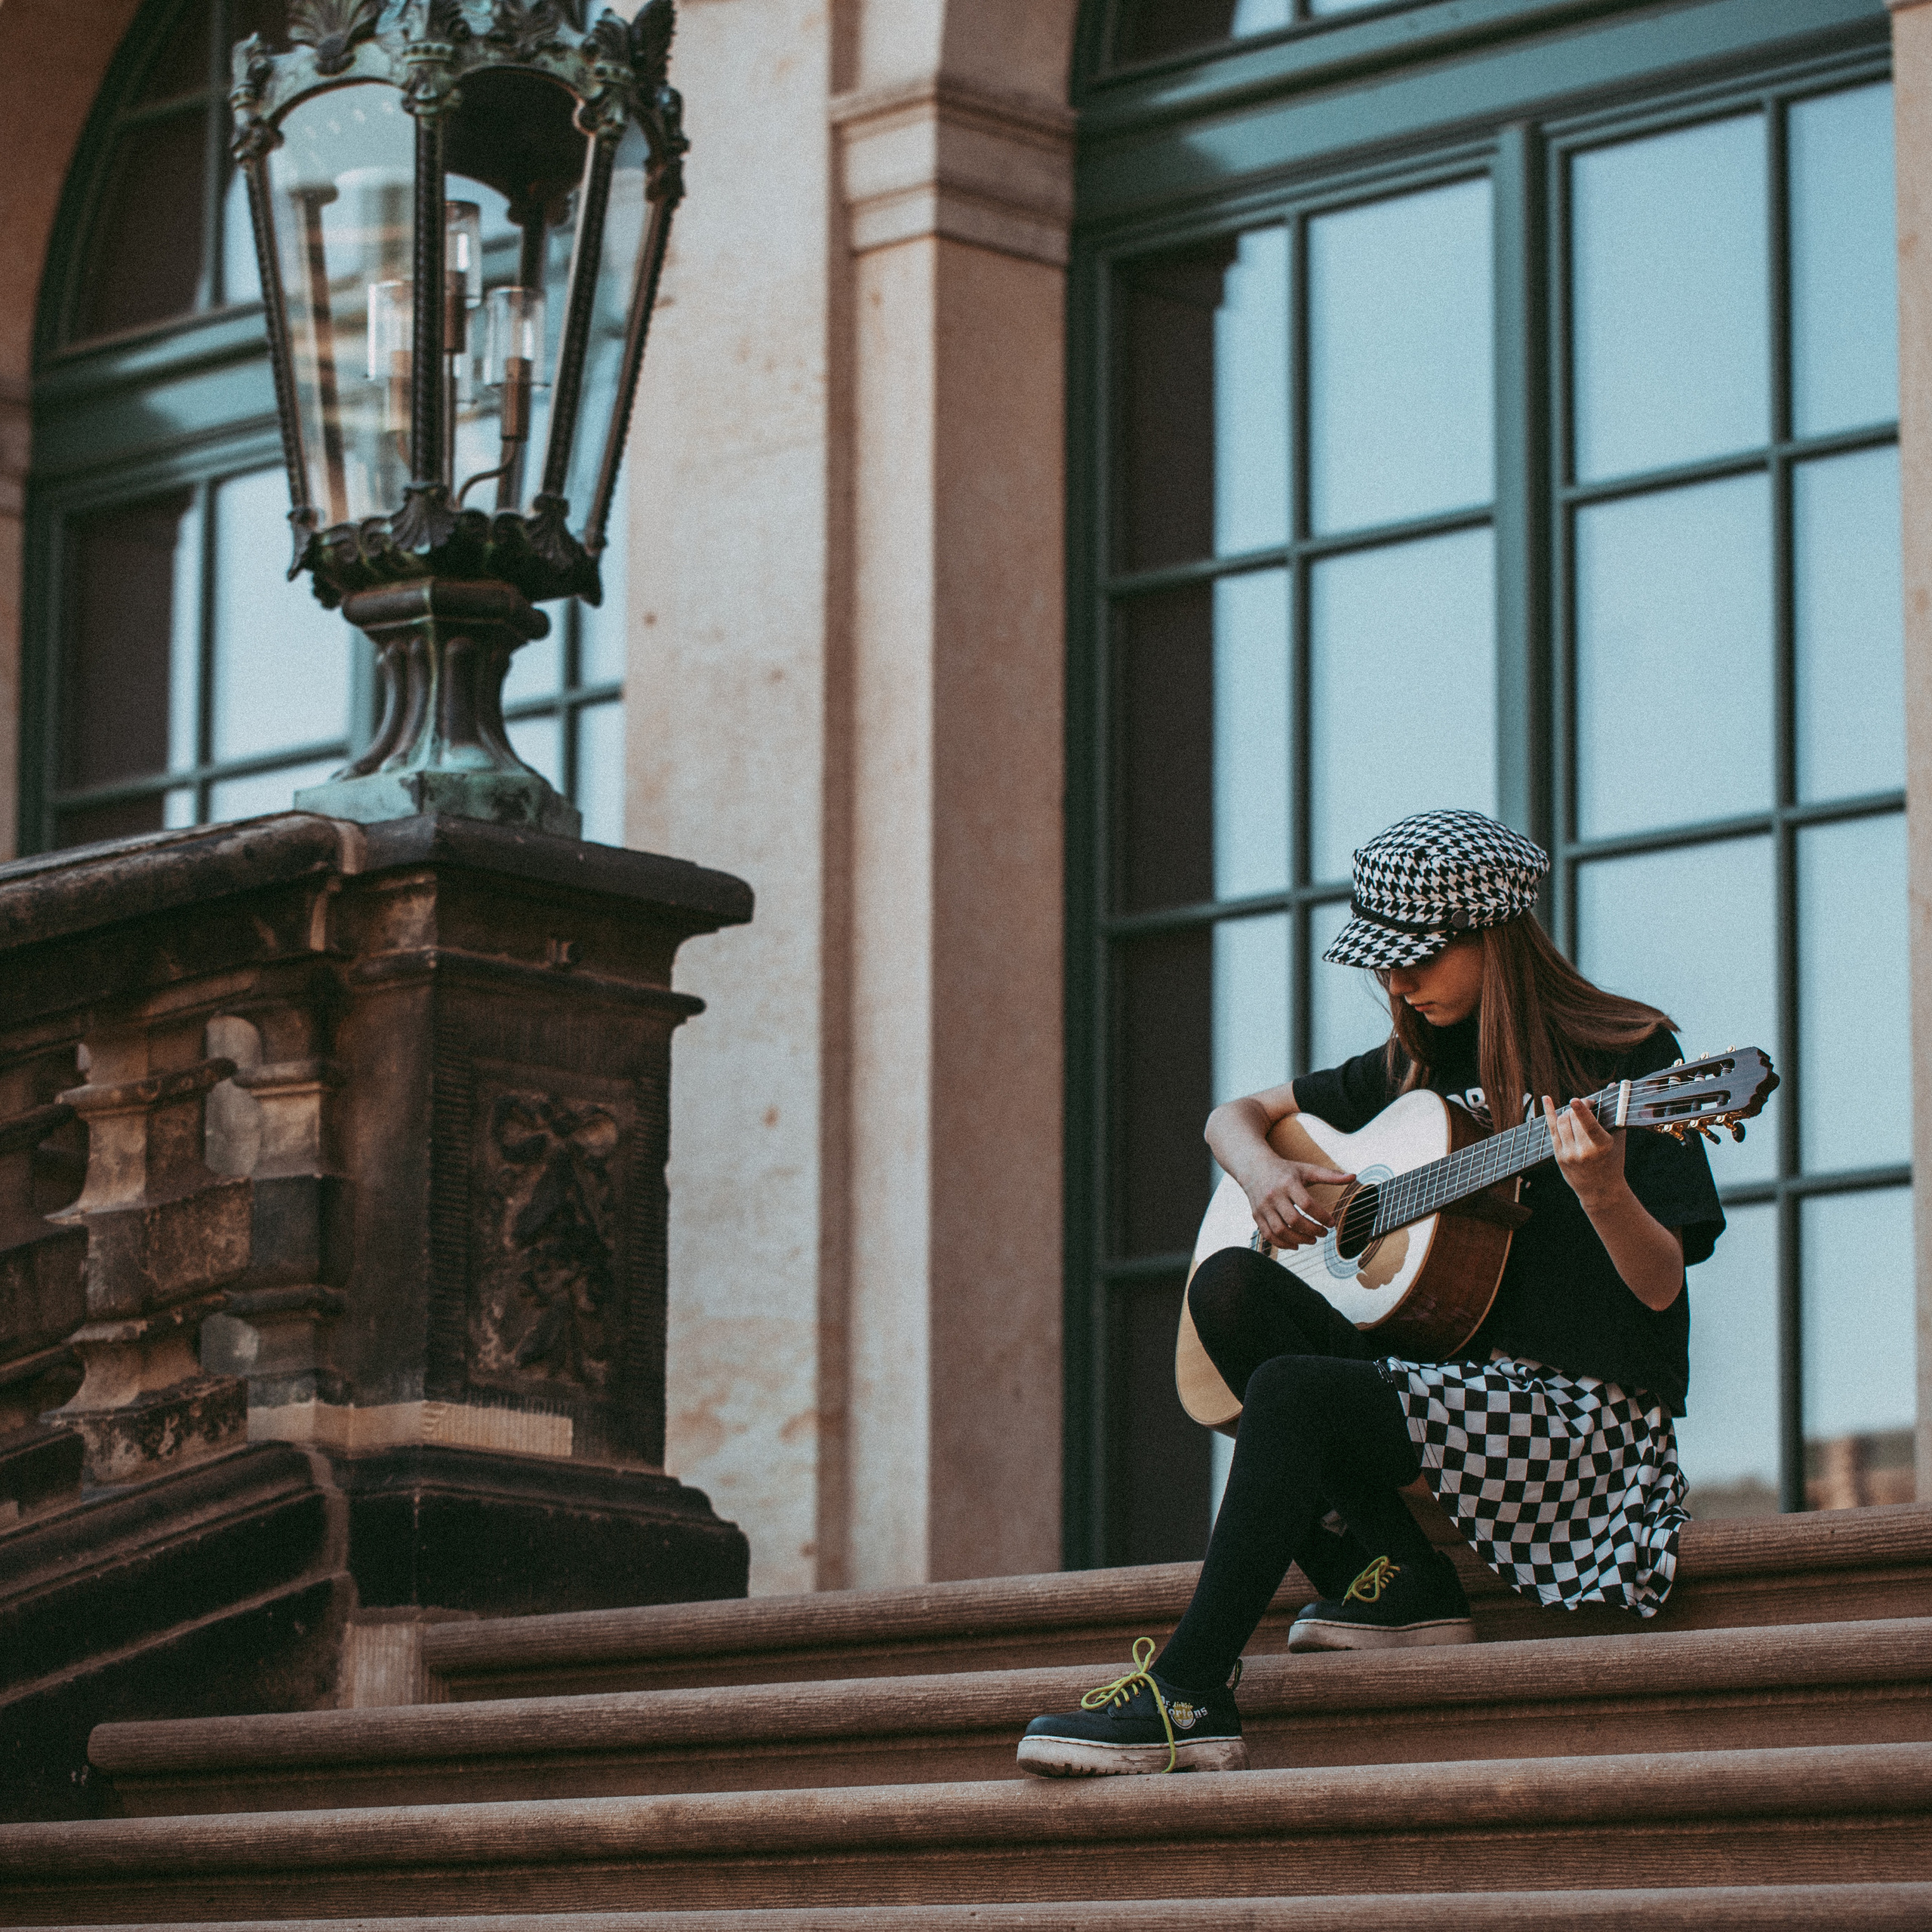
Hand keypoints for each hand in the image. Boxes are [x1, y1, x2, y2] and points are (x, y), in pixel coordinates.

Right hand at [1242, 1155, 1355, 1250]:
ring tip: (1311, 1240)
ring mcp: (1263, 1207)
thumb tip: (1353, 1176)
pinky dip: (1282, 1244)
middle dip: (1312, 1230)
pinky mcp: (1256, 1216)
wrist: (1254, 1167)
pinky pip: (1268, 1235)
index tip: (1332, 1223)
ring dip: (1298, 1240)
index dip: (1321, 1216)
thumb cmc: (1285, 1170)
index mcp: (1288, 1183)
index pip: (1307, 1204)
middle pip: (1294, 1220)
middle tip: (1323, 1233)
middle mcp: (1273, 1195)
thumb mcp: (1307, 1169)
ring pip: (1280, 1230)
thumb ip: (1330, 1176)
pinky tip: (1295, 1244)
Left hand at [1541, 1094, 1625, 1209]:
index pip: (1590, 1127)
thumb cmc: (1613, 1160)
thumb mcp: (1618, 1139)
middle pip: (1574, 1119)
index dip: (1581, 1112)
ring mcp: (1568, 1155)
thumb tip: (1614, 1085)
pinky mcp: (1559, 1156)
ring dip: (1569, 1111)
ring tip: (1577, 1110)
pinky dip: (1549, 1113)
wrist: (1600, 1190)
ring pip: (1562, 1122)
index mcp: (1602, 1147)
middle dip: (1579, 1106)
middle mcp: (1583, 1152)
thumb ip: (1615, 1113)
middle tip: (1588, 1103)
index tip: (1575, 1100)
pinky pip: (1552, 1130)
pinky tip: (1546, 1099)